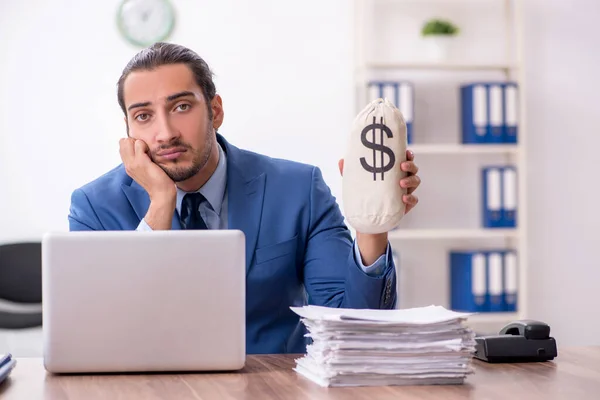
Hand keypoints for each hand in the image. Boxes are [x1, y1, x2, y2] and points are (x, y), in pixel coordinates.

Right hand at [119, 138, 175, 201]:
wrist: (162, 193)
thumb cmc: (158, 182)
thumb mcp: (145, 170)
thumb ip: (140, 161)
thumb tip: (142, 148)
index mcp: (128, 166)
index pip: (122, 147)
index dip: (132, 144)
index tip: (143, 151)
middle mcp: (128, 165)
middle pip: (123, 142)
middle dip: (135, 141)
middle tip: (146, 151)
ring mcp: (133, 163)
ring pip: (128, 141)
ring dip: (140, 143)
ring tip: (149, 153)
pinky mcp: (141, 162)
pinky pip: (139, 143)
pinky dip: (146, 145)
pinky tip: (152, 155)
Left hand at [337, 149, 420, 264]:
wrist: (368, 218)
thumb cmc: (365, 195)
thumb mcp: (357, 183)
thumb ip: (350, 172)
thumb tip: (341, 161)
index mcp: (393, 172)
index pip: (404, 159)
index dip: (408, 155)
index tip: (406, 152)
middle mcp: (402, 179)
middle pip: (413, 169)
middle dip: (410, 165)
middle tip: (402, 166)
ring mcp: (406, 192)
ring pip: (416, 182)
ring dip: (410, 180)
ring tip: (401, 183)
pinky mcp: (406, 205)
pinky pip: (414, 200)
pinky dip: (411, 198)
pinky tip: (404, 198)